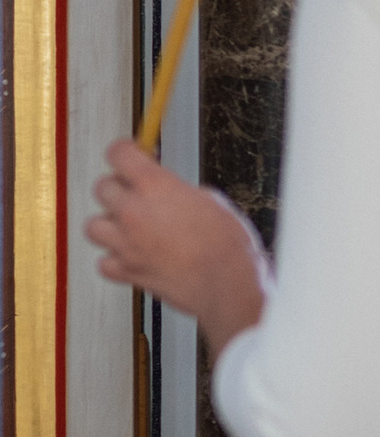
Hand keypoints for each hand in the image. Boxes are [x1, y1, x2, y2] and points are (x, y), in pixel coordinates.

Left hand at [86, 142, 271, 359]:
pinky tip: (133, 258)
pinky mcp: (128, 271)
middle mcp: (134, 211)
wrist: (228, 283)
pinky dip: (115, 261)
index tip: (131, 157)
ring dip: (109, 225)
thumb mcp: (211, 201)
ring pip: (93, 226)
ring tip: (129, 230)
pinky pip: (105, 263)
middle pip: (102, 187)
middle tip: (136, 196)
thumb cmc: (228, 244)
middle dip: (118, 189)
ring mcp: (126, 243)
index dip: (125, 153)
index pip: (118, 153)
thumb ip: (179, 191)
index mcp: (155, 185)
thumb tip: (170, 192)